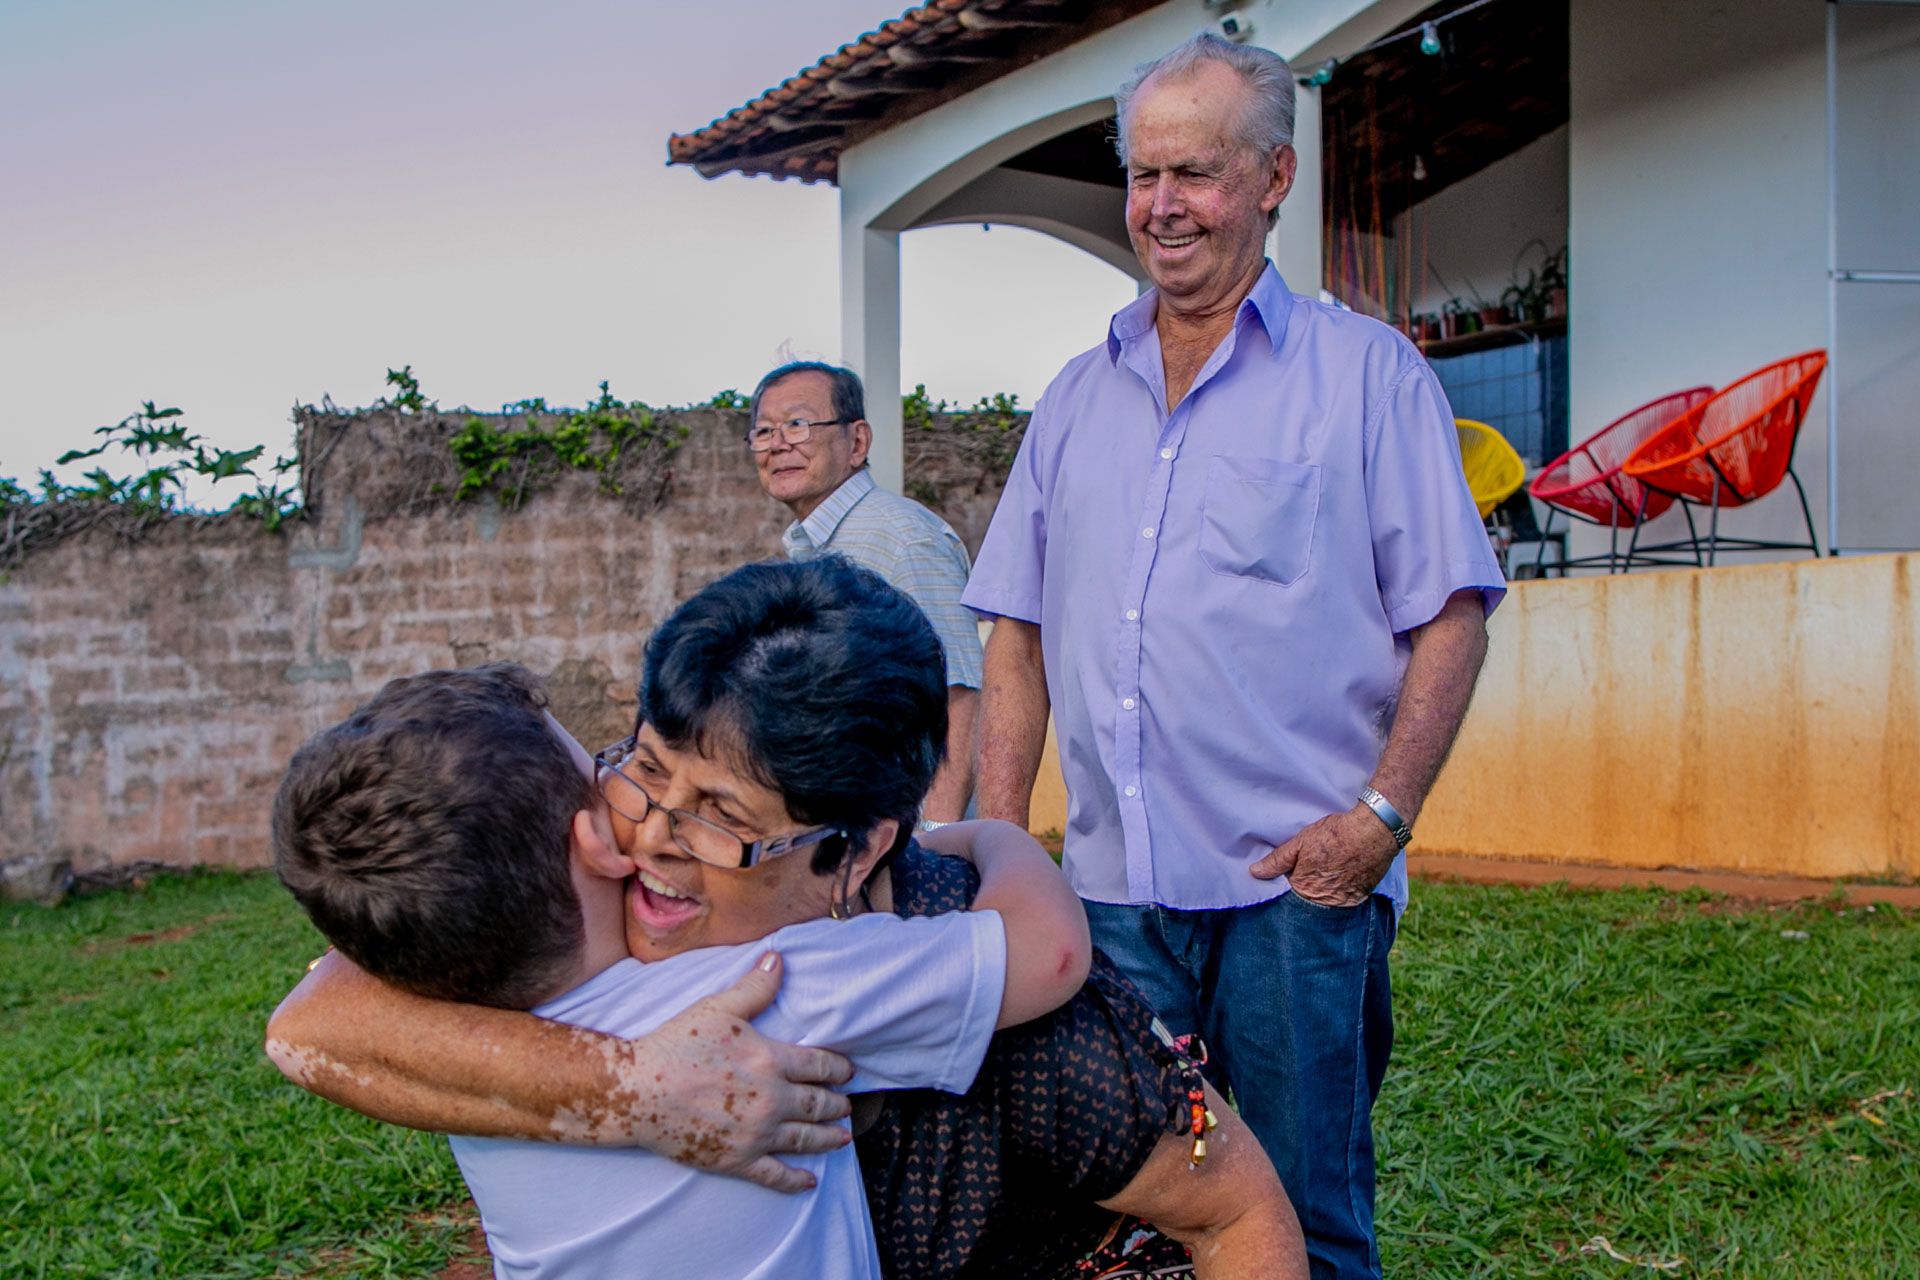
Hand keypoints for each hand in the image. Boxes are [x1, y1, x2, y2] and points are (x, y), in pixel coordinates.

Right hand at [628, 953, 853, 1192]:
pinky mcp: (736, 1160)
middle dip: (837, 1105)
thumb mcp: (718, 1007)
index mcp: (770, 1060)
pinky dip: (796, 1180)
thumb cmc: (676, 1046)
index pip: (819, 1065)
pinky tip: (810, 1180)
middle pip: (818, 1104)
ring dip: (829, 1138)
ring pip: (805, 1139)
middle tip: (848, 1106)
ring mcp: (756, 1134)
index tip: (848, 1072)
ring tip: (843, 1137)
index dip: (839, 1069)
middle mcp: (771, 1100)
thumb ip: (755, 987)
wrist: (637, 1091)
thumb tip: (779, 957)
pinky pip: (775, 1175)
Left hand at [1248, 806, 1399, 906]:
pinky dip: (1339, 893)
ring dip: (1321, 894)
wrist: (1374, 831)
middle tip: (1309, 874)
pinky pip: (1344, 902)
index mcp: (1304, 886)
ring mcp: (1343, 901)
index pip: (1287, 895)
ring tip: (1325, 875)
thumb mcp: (1301, 841)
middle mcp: (1323, 899)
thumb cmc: (1335, 834)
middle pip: (1307, 902)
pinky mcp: (1359, 897)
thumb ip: (1277, 860)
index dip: (1286, 884)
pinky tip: (1339, 879)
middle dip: (1304, 892)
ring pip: (1325, 903)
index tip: (1288, 876)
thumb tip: (1255, 872)